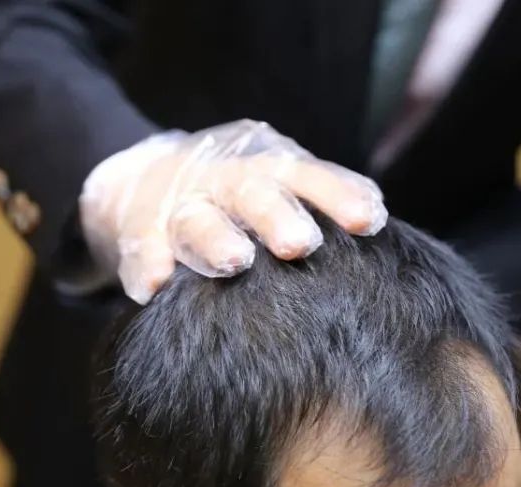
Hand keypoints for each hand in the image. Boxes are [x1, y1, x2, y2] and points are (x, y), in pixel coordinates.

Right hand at [80, 119, 386, 303]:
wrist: (144, 176)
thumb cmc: (238, 195)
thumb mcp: (278, 184)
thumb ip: (323, 204)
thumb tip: (380, 231)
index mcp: (268, 166)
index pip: (309, 176)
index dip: (339, 196)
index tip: (369, 222)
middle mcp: (225, 178)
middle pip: (253, 191)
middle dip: (278, 216)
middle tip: (302, 244)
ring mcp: (180, 201)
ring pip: (197, 217)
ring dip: (216, 239)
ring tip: (235, 261)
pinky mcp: (139, 227)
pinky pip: (142, 244)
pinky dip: (147, 263)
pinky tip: (154, 286)